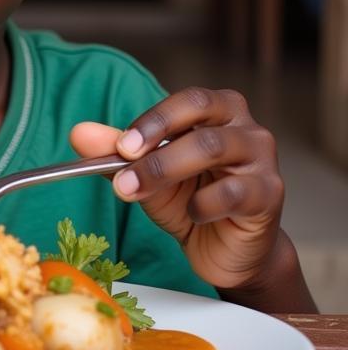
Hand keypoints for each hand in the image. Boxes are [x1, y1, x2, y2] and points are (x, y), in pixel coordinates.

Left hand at [69, 88, 285, 291]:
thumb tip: (79, 133)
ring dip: (165, 170)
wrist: (224, 249)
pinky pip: (233, 192)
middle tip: (124, 163)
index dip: (153, 119)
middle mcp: (245, 128)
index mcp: (217, 112)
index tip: (122, 146)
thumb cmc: (189, 199)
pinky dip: (203, 205)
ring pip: (214, 149)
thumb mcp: (145, 174)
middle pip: (202, 117)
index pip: (187, 100)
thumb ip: (116, 153)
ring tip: (135, 191)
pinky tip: (192, 214)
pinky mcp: (269, 195)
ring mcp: (262, 160)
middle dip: (156, 140)